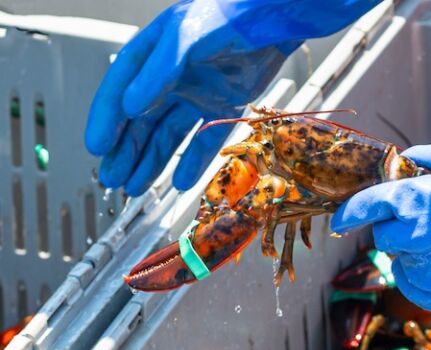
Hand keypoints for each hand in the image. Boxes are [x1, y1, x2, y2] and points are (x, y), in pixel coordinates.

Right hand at [86, 0, 378, 195]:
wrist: (271, 20)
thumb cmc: (226, 17)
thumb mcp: (184, 39)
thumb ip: (158, 73)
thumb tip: (129, 107)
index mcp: (150, 57)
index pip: (119, 92)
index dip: (106, 121)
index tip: (97, 148)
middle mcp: (168, 78)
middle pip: (140, 121)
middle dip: (126, 151)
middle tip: (111, 179)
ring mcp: (196, 94)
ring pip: (168, 134)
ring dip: (151, 161)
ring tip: (135, 188)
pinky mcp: (223, 106)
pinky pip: (204, 139)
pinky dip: (192, 160)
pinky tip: (179, 182)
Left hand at [331, 142, 430, 314]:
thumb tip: (404, 161)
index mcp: (423, 202)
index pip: (370, 207)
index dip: (350, 211)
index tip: (338, 219)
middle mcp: (419, 242)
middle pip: (384, 238)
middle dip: (397, 227)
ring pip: (400, 264)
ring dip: (413, 252)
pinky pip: (414, 286)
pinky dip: (423, 274)